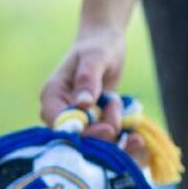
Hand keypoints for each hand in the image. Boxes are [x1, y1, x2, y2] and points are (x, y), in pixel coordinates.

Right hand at [39, 25, 146, 162]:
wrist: (106, 46)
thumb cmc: (98, 46)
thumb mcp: (95, 57)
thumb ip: (88, 79)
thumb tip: (83, 103)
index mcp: (51, 97)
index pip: (60, 123)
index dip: (81, 131)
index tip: (106, 128)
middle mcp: (59, 113)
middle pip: (75, 137)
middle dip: (100, 132)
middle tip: (116, 110)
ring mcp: (76, 121)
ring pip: (91, 141)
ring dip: (112, 130)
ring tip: (117, 103)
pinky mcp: (92, 124)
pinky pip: (104, 139)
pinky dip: (121, 138)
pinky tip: (135, 137)